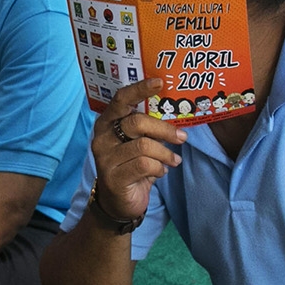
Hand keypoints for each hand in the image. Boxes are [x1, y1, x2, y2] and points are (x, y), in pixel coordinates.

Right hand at [91, 79, 185, 224]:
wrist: (118, 202)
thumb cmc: (132, 166)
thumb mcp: (138, 143)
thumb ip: (148, 127)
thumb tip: (175, 111)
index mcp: (107, 123)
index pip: (121, 100)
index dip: (140, 89)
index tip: (160, 82)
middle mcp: (102, 137)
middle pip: (137, 123)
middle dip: (164, 130)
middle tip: (182, 138)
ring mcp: (105, 158)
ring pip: (144, 146)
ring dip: (165, 154)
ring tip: (173, 161)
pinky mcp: (113, 177)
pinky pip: (144, 165)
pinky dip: (159, 168)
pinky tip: (161, 172)